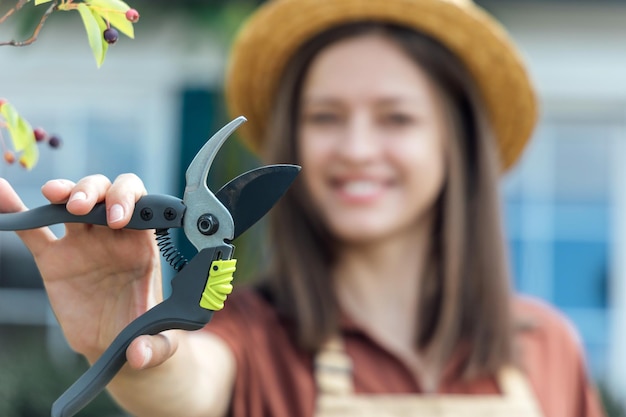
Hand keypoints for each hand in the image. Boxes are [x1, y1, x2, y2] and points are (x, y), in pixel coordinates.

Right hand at [0, 175, 175, 367]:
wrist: (114, 344)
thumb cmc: (145, 332)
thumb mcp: (161, 343)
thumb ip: (155, 347)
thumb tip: (137, 353)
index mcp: (143, 245)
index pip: (143, 205)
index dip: (131, 201)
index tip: (120, 219)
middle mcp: (113, 237)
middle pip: (106, 193)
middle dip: (96, 191)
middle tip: (83, 209)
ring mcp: (82, 244)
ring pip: (72, 203)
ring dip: (65, 191)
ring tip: (56, 196)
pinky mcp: (54, 259)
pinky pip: (33, 229)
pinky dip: (17, 210)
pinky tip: (2, 193)